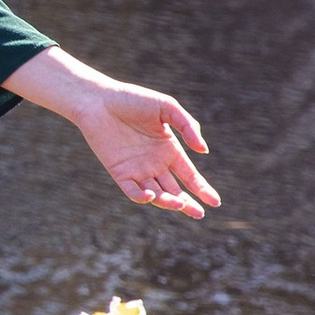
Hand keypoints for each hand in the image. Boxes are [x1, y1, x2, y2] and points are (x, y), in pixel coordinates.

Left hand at [11, 45, 220, 217]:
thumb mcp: (167, 107)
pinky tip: (151, 195)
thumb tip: (203, 151)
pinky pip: (133, 191)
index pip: (189, 176)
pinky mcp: (119, 172)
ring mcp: (137, 170)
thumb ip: (188, 126)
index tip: (215, 202)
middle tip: (199, 214)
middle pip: (175, 191)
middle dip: (188, 204)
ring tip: (180, 204)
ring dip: (168, 202)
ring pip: (157, 195)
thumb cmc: (132, 100)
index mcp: (169, 150)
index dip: (202, 189)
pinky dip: (142, 197)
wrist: (98, 100)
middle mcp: (155, 164)